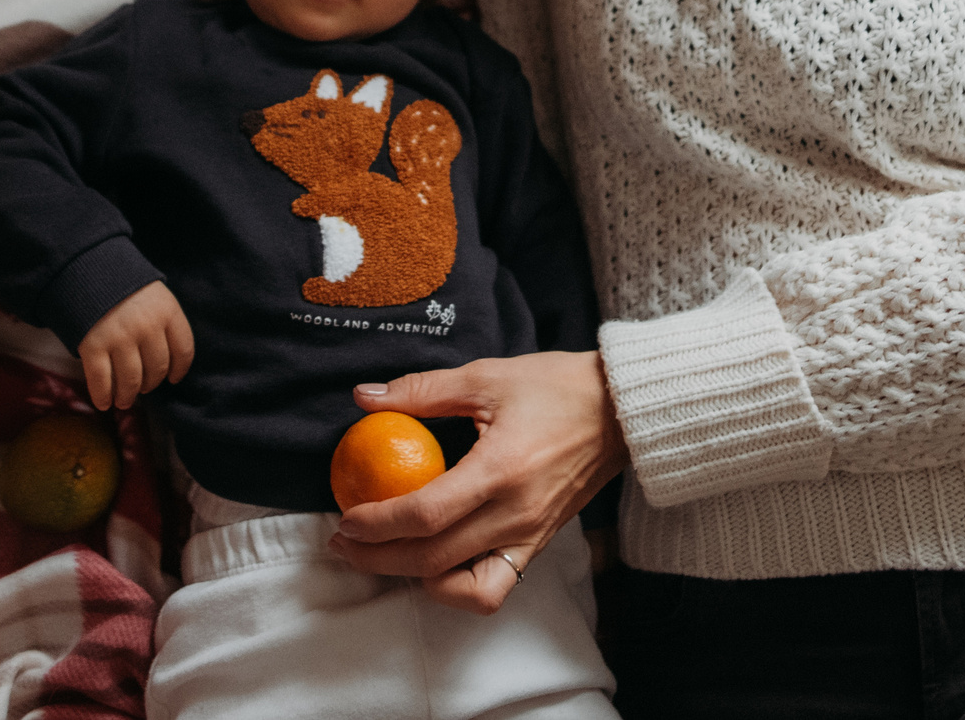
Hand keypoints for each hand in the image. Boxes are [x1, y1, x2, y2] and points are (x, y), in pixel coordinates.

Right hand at [78, 281, 193, 410]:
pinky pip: (101, 381)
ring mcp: (120, 337)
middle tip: (144, 388)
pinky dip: (102, 396)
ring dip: (128, 396)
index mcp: (167, 311)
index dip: (180, 369)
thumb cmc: (125, 286)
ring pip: (131, 380)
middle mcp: (147, 327)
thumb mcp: (155, 295)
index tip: (174, 378)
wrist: (87, 270)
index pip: (184, 350)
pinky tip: (103, 403)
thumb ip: (165, 322)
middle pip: (157, 369)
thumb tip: (171, 362)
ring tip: (124, 400)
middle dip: (151, 384)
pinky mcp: (93, 346)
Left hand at [329, 351, 626, 615]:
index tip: (346, 518)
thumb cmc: (557, 388)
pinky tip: (434, 566)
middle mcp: (515, 513)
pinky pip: (494, 588)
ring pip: (461, 584)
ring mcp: (530, 536)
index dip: (377, 523)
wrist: (621, 412)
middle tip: (343, 543)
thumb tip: (364, 397)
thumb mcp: (487, 377)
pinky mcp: (538, 545)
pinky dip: (458, 588)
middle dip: (378, 557)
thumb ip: (422, 390)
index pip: (427, 513)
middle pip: (433, 557)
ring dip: (414, 578)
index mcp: (501, 469)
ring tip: (384, 557)